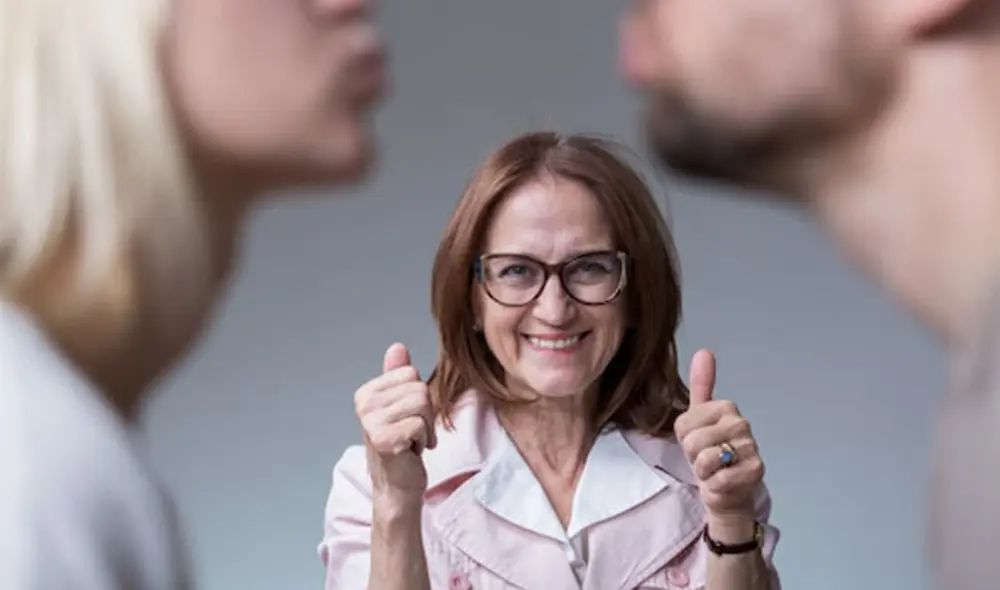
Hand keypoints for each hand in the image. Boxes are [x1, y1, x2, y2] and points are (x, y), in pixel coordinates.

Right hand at [354, 343, 436, 507]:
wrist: (398, 486)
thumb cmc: (403, 446)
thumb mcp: (402, 406)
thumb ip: (398, 376)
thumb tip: (397, 346)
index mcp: (366, 393)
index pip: (410, 373)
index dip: (419, 397)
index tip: (407, 418)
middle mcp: (364, 404)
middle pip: (418, 387)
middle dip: (426, 413)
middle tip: (412, 434)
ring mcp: (371, 422)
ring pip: (422, 403)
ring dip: (426, 427)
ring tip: (412, 441)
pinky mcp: (383, 439)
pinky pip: (421, 424)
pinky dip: (424, 440)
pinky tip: (411, 452)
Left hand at [674, 349, 764, 526]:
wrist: (727, 491)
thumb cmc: (710, 453)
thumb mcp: (697, 419)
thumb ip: (701, 386)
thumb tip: (704, 351)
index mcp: (726, 407)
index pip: (683, 424)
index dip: (684, 439)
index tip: (698, 442)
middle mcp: (742, 423)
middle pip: (693, 441)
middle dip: (694, 457)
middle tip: (707, 459)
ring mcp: (751, 448)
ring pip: (705, 459)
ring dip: (704, 472)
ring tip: (714, 470)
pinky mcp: (756, 472)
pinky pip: (718, 479)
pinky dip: (715, 486)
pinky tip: (723, 483)